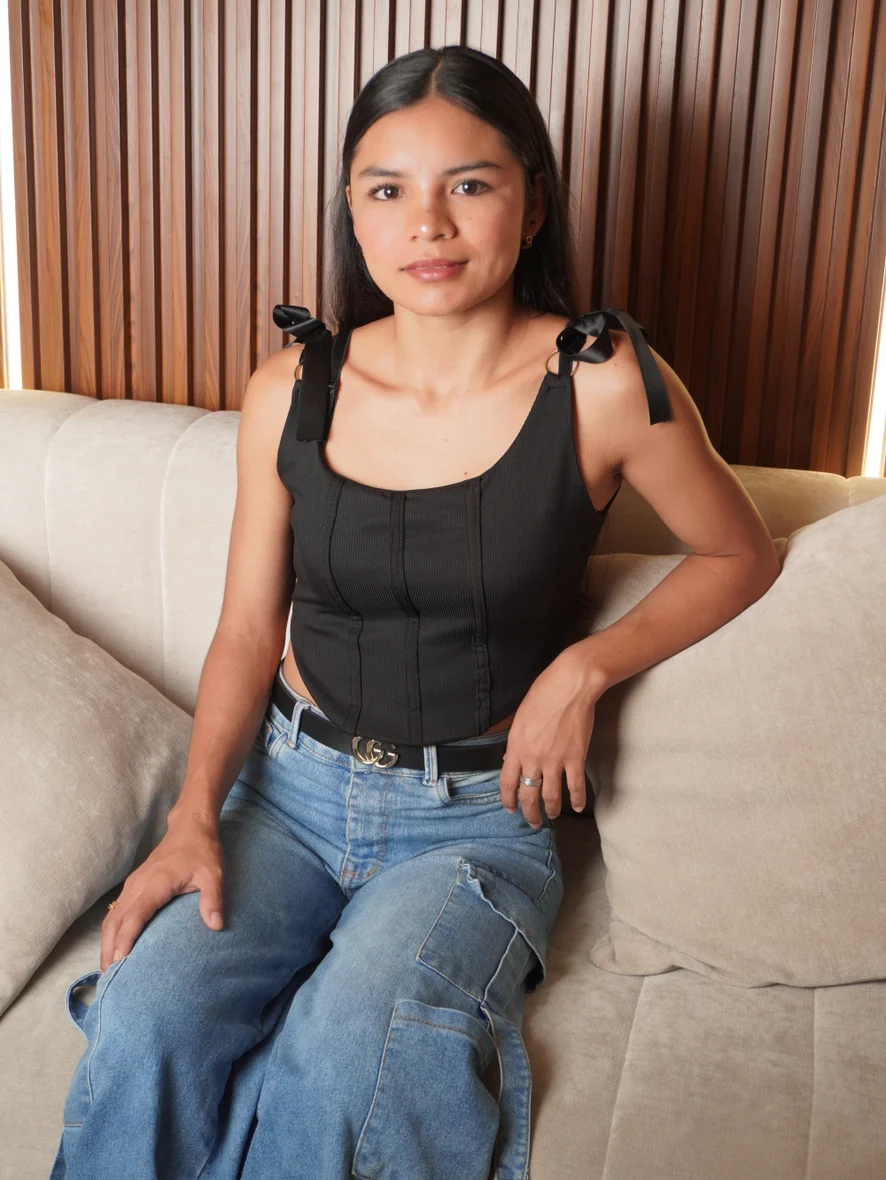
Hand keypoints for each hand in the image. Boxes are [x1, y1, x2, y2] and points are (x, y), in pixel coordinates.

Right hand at [100, 811, 224, 972]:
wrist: (190, 826)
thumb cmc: (202, 850)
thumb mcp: (213, 873)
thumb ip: (213, 899)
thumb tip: (216, 925)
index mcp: (155, 884)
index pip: (134, 916)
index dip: (125, 941)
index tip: (119, 963)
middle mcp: (138, 885)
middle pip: (115, 922)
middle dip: (109, 950)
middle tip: (109, 978)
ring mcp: (133, 884)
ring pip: (111, 918)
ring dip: (107, 943)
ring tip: (107, 969)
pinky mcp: (133, 885)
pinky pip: (116, 912)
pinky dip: (112, 932)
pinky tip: (115, 947)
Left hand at [500, 645, 603, 827]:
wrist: (570, 687)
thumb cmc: (542, 696)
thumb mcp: (519, 719)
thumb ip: (514, 744)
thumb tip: (510, 761)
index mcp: (516, 748)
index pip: (507, 783)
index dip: (508, 800)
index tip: (510, 808)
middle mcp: (533, 759)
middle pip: (528, 795)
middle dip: (529, 813)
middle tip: (532, 822)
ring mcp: (555, 761)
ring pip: (551, 796)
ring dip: (551, 810)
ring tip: (552, 816)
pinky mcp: (575, 759)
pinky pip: (575, 786)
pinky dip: (576, 799)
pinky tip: (576, 807)